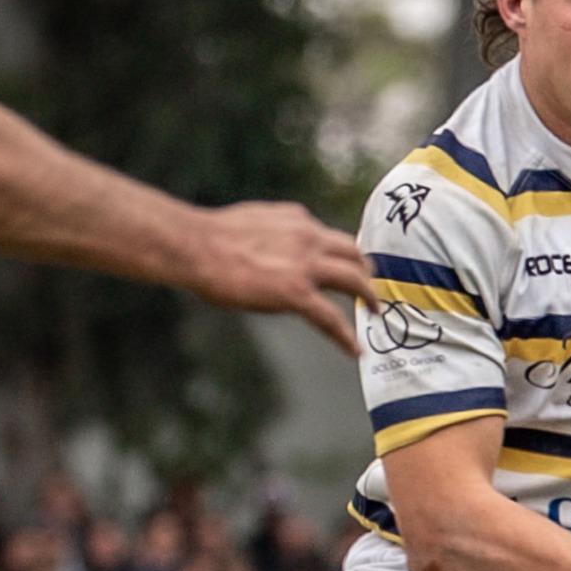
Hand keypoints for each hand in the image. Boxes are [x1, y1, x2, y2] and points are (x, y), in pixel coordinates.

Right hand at [190, 200, 376, 355]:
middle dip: (366, 271)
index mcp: (296, 220)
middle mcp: (308, 237)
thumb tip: (273, 245)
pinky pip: (331, 317)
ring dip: (369, 296)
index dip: (344, 254)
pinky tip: (354, 350)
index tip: (350, 266)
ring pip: (353, 280)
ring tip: (375, 312)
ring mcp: (304, 264)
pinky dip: (345, 335)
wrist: (195, 245)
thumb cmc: (210, 237)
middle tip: (371, 287)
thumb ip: (274, 234)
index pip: (331, 238)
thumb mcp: (253, 223)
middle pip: (353, 253)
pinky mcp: (295, 291)